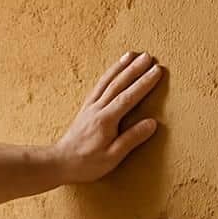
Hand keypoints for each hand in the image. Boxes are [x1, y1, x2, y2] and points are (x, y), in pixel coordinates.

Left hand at [52, 51, 163, 183]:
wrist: (60, 162)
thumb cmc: (87, 163)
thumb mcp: (113, 157)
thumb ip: (132, 138)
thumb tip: (152, 123)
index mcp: (106, 120)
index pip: (128, 97)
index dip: (143, 83)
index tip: (157, 71)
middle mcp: (97, 108)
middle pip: (118, 84)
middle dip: (134, 69)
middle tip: (149, 56)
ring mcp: (90, 106)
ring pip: (107, 81)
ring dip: (120, 67)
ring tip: (132, 55)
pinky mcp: (86, 108)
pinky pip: (99, 86)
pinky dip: (108, 75)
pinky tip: (114, 70)